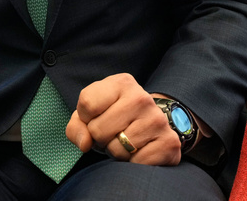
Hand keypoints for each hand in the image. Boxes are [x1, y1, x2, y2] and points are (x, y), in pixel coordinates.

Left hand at [65, 73, 179, 165]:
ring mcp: (157, 120)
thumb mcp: (91, 115)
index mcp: (121, 83)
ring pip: (116, 149)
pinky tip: (139, 152)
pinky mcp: (169, 143)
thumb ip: (77, 126)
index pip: (87, 104)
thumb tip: (85, 143)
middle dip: (100, 139)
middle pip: (98, 129)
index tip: (96, 119)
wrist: (153, 126)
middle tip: (113, 134)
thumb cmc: (114, 119)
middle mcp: (141, 97)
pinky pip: (136, 163)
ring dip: (116, 152)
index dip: (85, 119)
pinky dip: (132, 164)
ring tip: (125, 142)